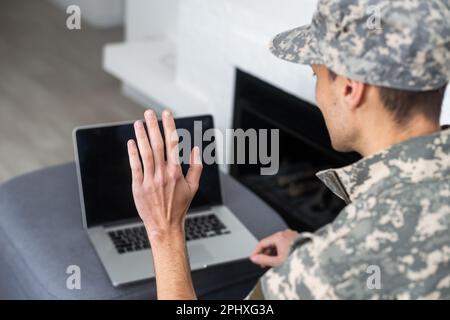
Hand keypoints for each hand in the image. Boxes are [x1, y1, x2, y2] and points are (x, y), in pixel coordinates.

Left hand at [127, 109, 202, 242]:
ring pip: (145, 153)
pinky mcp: (138, 187)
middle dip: (153, 126)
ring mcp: (149, 180)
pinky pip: (135, 166)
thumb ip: (197, 166)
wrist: (165, 225)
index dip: (169, 126)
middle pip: (157, 144)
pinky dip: (133, 153)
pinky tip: (131, 142)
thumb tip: (196, 149)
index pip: (173, 143)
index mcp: (176, 172)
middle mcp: (163, 174)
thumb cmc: (180, 206)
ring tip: (138, 123)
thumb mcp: (194, 187)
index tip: (166, 114)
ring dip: (141, 136)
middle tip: (149, 113)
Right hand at [250, 229, 298, 267]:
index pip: (262, 242)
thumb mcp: (277, 262)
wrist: (314, 260)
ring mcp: (292, 236)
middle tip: (263, 264)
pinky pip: (284, 244)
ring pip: (277, 243)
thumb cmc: (298, 260)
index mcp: (279, 236)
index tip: (253, 258)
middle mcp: (286, 234)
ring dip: (273, 253)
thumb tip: (254, 258)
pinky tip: (281, 259)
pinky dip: (281, 251)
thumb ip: (263, 260)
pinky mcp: (297, 239)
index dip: (256, 252)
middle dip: (265, 254)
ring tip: (273, 263)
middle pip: (270, 243)